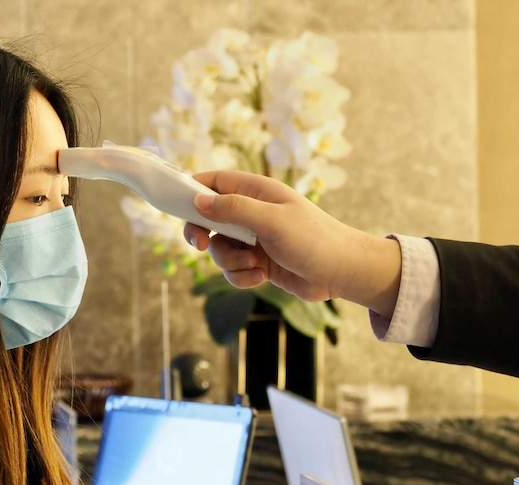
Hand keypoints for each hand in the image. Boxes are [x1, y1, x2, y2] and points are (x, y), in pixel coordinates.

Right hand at [184, 171, 401, 315]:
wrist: (343, 273)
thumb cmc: (314, 240)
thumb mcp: (271, 221)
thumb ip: (233, 209)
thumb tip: (198, 201)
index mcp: (256, 192)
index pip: (214, 181)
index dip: (192, 190)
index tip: (176, 206)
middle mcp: (252, 212)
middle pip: (208, 217)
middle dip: (204, 234)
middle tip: (201, 246)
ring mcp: (254, 238)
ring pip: (220, 248)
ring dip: (230, 262)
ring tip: (254, 266)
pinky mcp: (258, 262)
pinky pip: (233, 269)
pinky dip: (242, 276)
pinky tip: (261, 277)